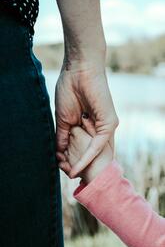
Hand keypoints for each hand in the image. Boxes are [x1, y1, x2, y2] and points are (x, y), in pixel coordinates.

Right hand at [55, 60, 118, 177]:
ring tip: (68, 175)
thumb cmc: (69, 90)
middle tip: (64, 174)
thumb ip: (62, 136)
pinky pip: (97, 145)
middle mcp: (99, 128)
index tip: (60, 167)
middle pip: (89, 153)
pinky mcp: (110, 124)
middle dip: (76, 164)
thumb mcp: (63, 119)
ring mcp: (106, 126)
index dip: (71, 158)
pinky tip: (75, 168)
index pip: (82, 147)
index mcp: (89, 126)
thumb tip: (58, 152)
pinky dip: (86, 157)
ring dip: (81, 164)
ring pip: (95, 152)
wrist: (78, 70)